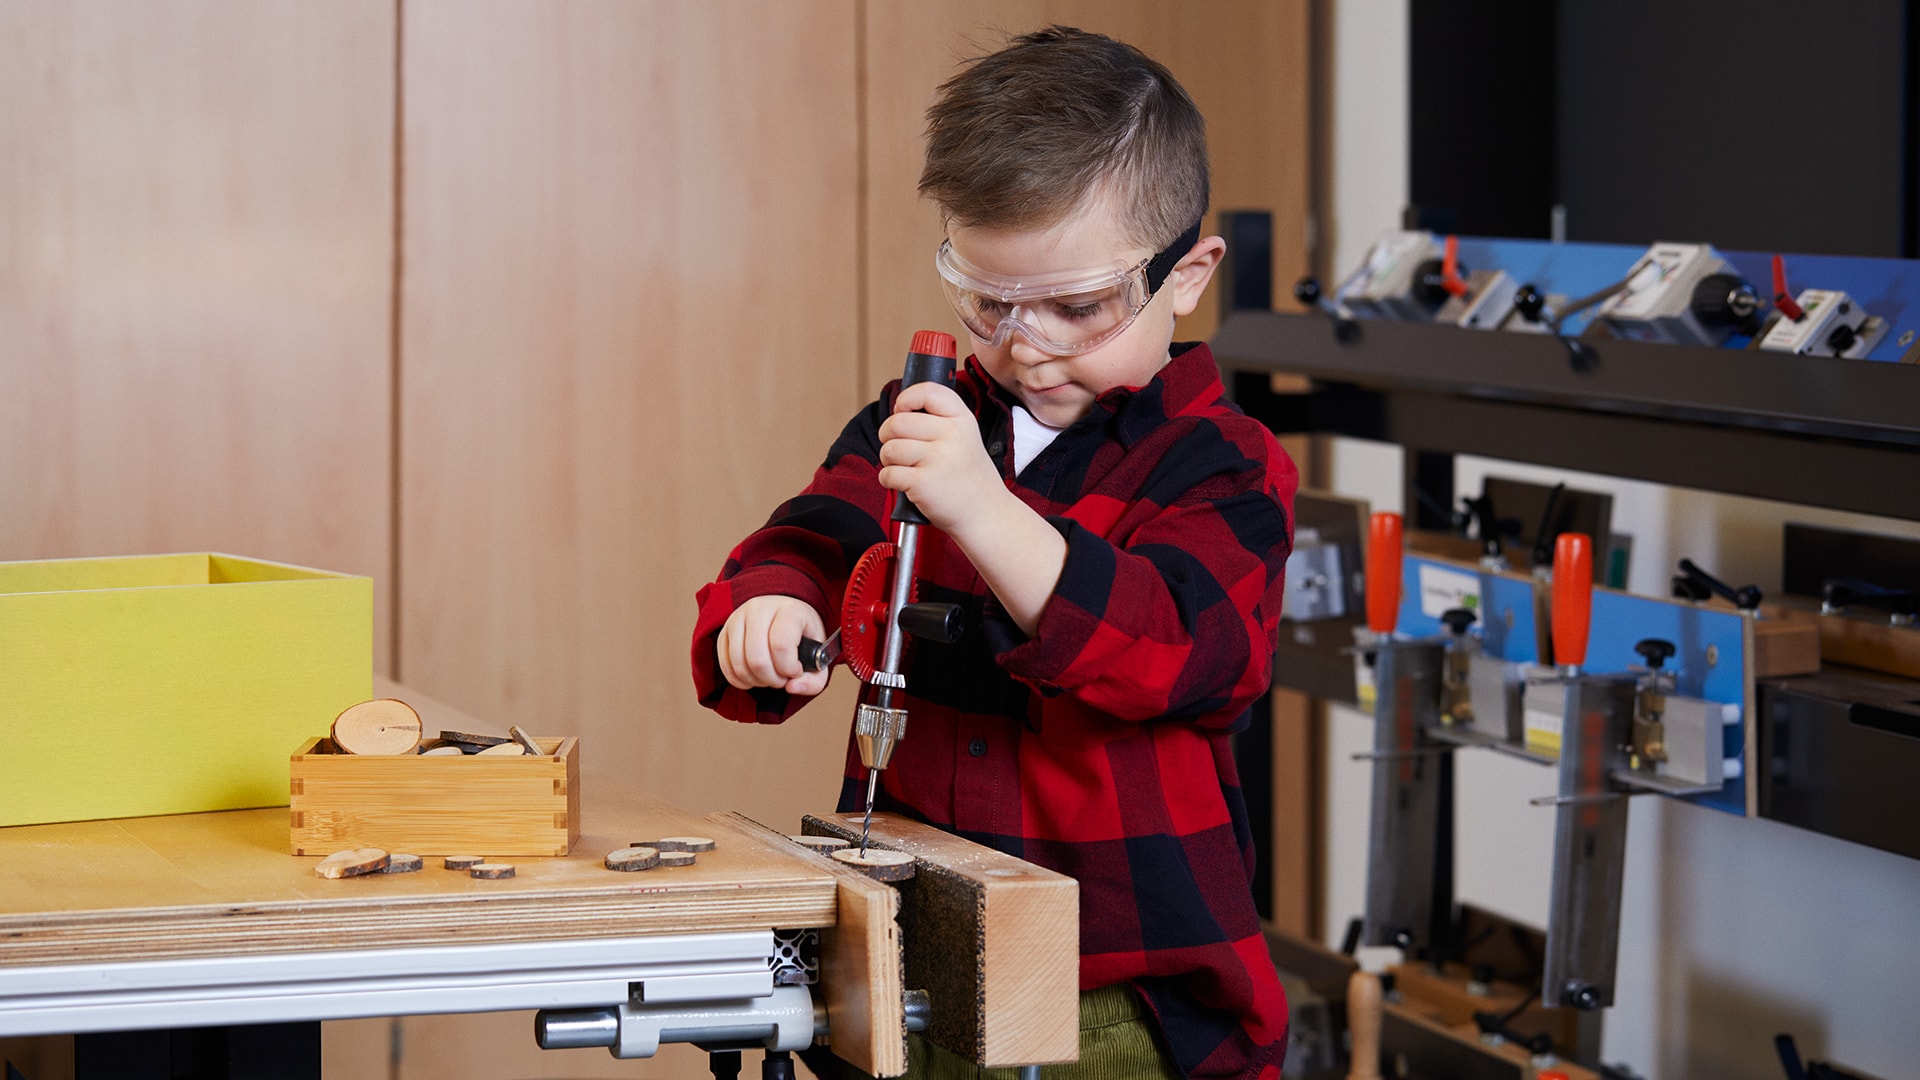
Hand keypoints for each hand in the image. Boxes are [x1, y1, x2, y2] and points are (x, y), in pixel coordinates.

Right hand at [717, 595, 829, 695]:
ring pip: (739, 664)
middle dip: (771, 679)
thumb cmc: (802, 636)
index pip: (781, 645)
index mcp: (789, 610)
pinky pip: (725, 665)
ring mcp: (738, 619)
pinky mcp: (724, 632)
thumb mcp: (819, 656)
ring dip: (756, 681)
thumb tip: (791, 688)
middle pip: (757, 658)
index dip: (789, 668)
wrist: (785, 614)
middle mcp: (759, 609)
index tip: (796, 671)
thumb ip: (814, 680)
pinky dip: (739, 680)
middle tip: (782, 678)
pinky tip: (754, 677)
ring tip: (769, 676)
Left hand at [877, 382, 1004, 533]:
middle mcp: (952, 436)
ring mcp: (938, 459)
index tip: (902, 411)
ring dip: (887, 459)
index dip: (906, 399)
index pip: (927, 391)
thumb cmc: (968, 477)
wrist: (985, 514)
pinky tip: (903, 484)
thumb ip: (939, 421)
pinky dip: (888, 480)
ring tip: (902, 467)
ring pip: (889, 448)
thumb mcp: (965, 438)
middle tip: (897, 447)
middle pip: (897, 422)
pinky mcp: (923, 483)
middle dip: (888, 434)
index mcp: (962, 420)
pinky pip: (888, 473)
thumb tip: (898, 411)